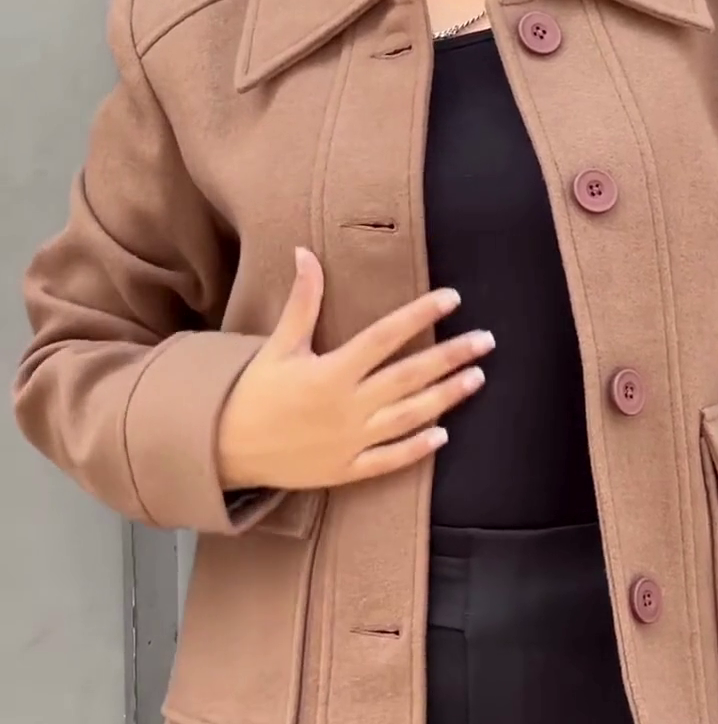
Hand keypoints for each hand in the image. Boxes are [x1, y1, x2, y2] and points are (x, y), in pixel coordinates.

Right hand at [216, 247, 492, 492]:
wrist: (225, 449)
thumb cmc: (253, 393)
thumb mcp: (277, 346)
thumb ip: (302, 302)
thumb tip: (305, 253)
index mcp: (331, 371)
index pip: (385, 336)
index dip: (420, 315)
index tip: (452, 298)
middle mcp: (347, 406)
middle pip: (409, 376)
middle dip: (451, 356)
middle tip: (486, 340)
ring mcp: (350, 441)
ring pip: (409, 416)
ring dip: (446, 397)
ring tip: (478, 378)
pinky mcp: (347, 469)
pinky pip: (389, 459)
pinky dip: (416, 448)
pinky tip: (444, 434)